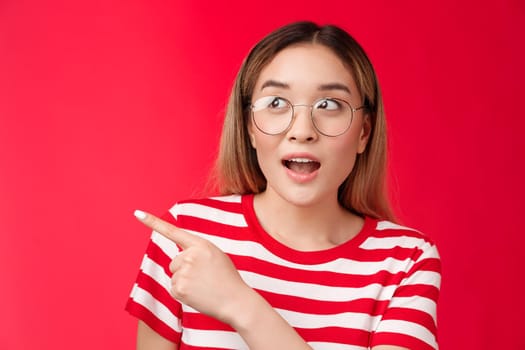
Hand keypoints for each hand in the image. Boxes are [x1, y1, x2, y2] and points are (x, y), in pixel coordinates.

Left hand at [134, 209, 252, 324]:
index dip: (153, 222)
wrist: (235, 301)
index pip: (173, 231)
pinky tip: (197, 294)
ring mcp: (183, 272)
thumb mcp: (216, 255)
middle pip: (175, 261)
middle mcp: (189, 256)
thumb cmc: (227, 278)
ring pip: (174, 275)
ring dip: (185, 281)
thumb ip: (197, 250)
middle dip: (185, 269)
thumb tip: (180, 256)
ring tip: (203, 286)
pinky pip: (173, 288)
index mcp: (200, 244)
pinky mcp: (178, 288)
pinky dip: (183, 293)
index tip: (137, 213)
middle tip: (204, 277)